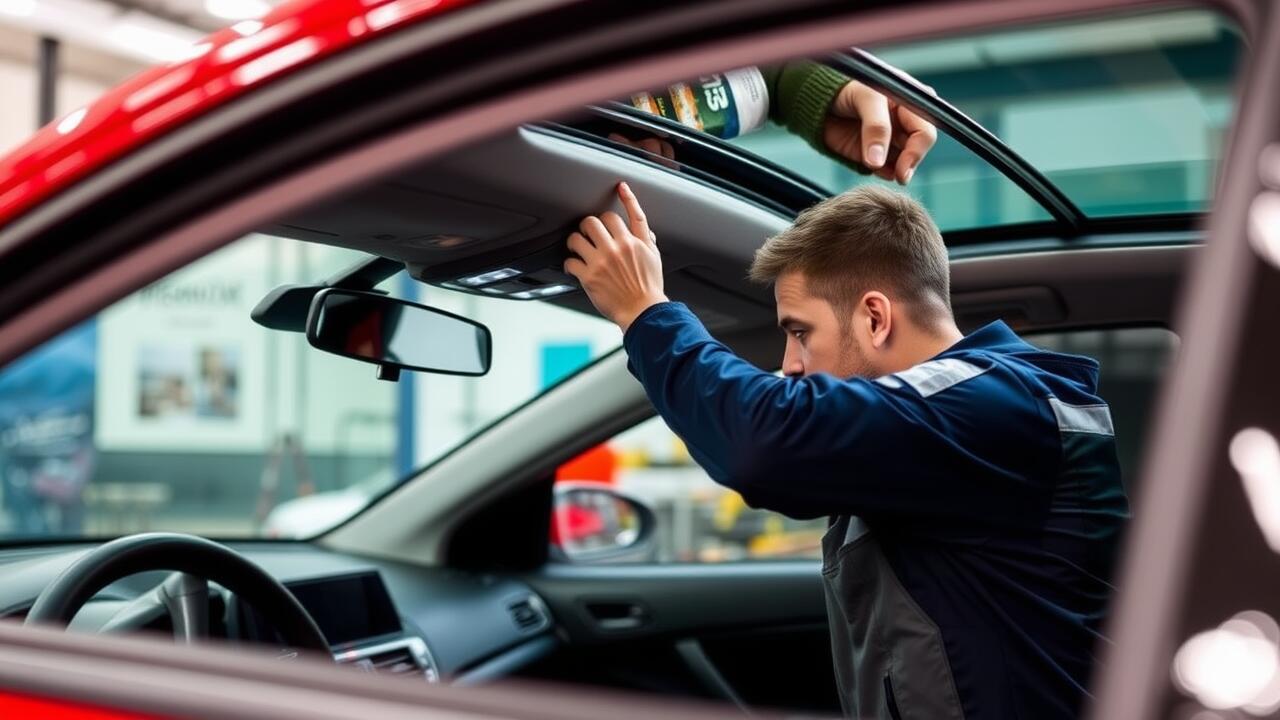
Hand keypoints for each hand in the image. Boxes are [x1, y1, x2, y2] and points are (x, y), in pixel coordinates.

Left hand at [564, 182, 667, 331]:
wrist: (642, 312)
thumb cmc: (649, 289)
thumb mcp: (654, 260)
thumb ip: (647, 241)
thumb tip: (644, 230)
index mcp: (635, 242)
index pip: (630, 213)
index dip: (626, 197)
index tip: (620, 187)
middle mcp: (618, 248)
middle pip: (595, 220)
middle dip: (589, 225)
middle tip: (588, 232)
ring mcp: (601, 261)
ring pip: (577, 237)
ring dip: (574, 240)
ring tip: (576, 246)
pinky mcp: (589, 276)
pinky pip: (570, 261)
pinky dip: (569, 263)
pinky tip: (573, 267)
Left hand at [823, 79, 936, 184]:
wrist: (819, 100)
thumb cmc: (847, 87)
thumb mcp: (866, 98)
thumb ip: (876, 127)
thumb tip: (878, 162)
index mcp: (912, 103)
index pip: (925, 131)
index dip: (917, 151)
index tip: (903, 169)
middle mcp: (905, 123)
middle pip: (917, 150)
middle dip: (909, 164)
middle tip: (899, 177)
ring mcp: (891, 140)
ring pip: (904, 163)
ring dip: (895, 171)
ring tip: (875, 165)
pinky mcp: (876, 155)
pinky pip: (886, 170)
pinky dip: (882, 173)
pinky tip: (870, 167)